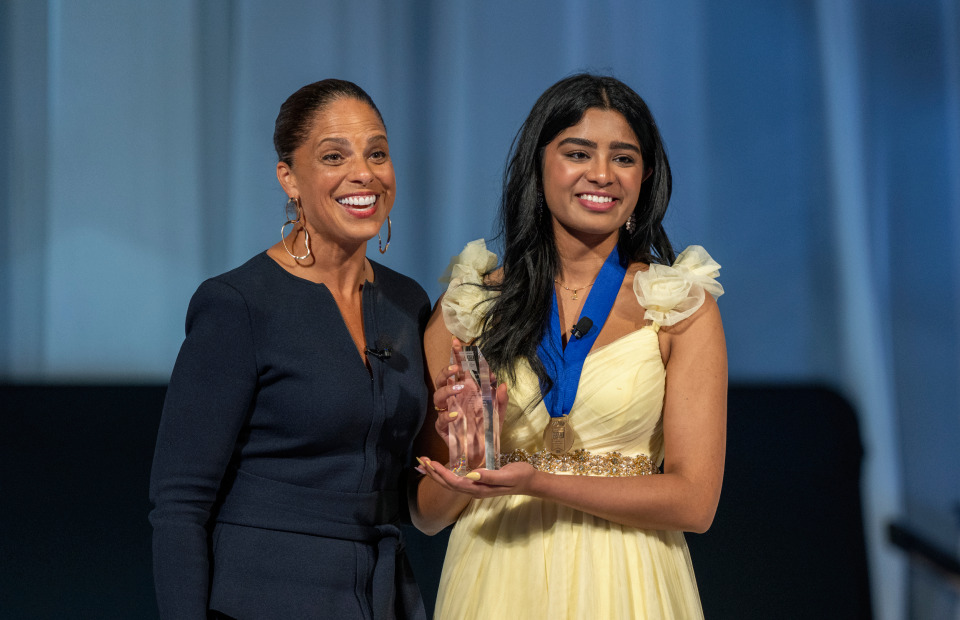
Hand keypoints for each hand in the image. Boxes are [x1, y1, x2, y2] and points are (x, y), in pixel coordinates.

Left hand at [415, 457, 536, 498]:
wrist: (530, 482)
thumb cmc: (520, 476)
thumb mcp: (508, 475)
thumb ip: (490, 476)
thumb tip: (471, 475)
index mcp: (479, 489)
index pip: (455, 482)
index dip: (441, 473)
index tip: (431, 462)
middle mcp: (475, 491)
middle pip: (448, 485)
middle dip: (433, 474)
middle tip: (420, 461)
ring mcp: (475, 488)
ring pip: (451, 484)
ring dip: (436, 475)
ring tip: (424, 465)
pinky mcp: (477, 484)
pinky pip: (457, 481)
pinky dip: (445, 475)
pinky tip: (440, 470)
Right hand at [432, 338, 508, 470]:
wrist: (482, 454)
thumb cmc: (487, 430)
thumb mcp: (499, 414)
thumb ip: (501, 399)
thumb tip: (502, 383)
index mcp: (465, 392)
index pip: (459, 370)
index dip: (456, 356)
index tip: (457, 342)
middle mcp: (453, 399)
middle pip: (442, 379)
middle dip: (447, 371)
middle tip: (457, 368)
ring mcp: (446, 412)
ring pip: (438, 396)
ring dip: (447, 390)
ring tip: (459, 388)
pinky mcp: (443, 428)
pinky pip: (441, 419)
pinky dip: (448, 416)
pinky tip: (457, 415)